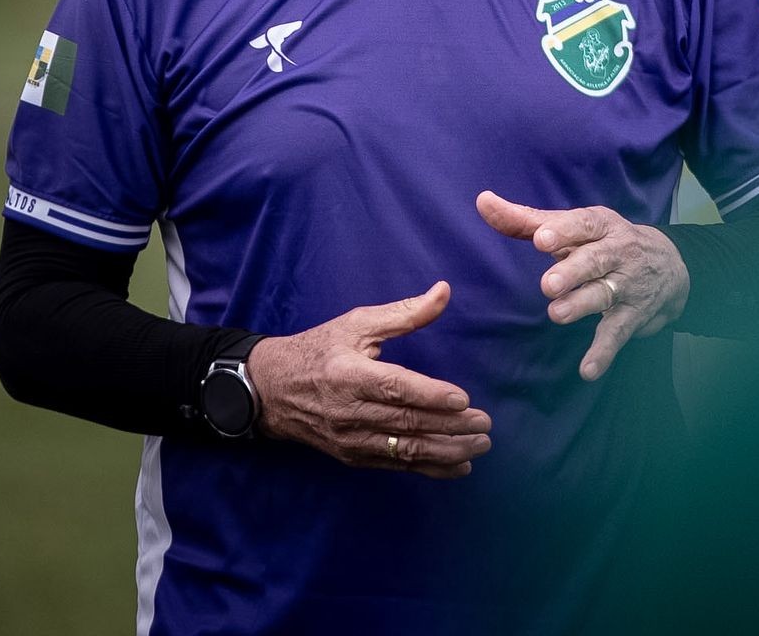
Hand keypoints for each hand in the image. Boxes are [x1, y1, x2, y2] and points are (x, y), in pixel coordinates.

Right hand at [246, 281, 491, 478]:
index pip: (395, 387)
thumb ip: (403, 312)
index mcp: (349, 374)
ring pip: (405, 450)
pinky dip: (430, 467)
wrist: (273, 390)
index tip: (463, 399)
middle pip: (406, 422)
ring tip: (480, 445)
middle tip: (485, 425)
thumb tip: (443, 291)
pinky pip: (397, 466)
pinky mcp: (353, 457)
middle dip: (450, 426)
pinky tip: (459, 465)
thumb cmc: (320, 348)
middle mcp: (349, 411)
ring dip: (447, 450)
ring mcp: (351, 439)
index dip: (429, 395)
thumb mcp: (356, 323)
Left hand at [476, 191, 689, 381]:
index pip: (582, 224)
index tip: (540, 239)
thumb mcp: (573, 226)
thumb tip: (483, 201)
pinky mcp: (633, 316)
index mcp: (599, 225)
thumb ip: (525, 219)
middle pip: (594, 260)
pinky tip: (587, 369)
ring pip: (604, 294)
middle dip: (572, 271)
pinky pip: (617, 333)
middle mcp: (616, 252)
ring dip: (581, 305)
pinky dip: (604, 352)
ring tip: (556, 314)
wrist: (671, 266)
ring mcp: (626, 285)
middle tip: (548, 284)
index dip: (562, 231)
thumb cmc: (603, 241)